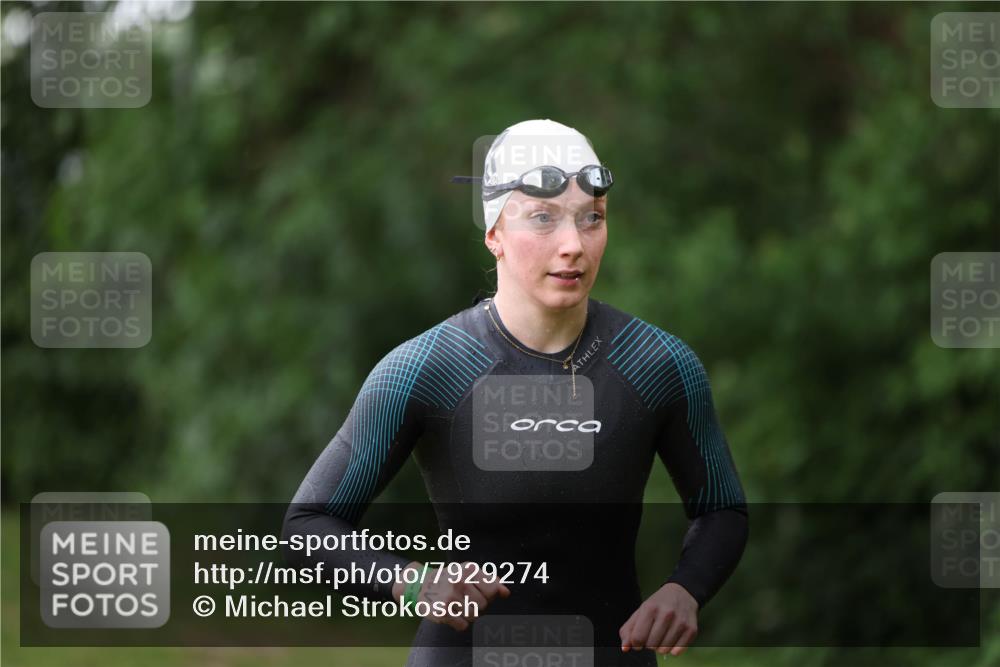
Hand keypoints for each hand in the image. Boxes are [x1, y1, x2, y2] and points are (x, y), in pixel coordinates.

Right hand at [393, 561, 510, 631]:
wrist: (419, 584)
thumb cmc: (448, 578)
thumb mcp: (468, 572)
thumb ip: (490, 580)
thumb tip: (506, 593)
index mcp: (468, 569)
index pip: (493, 590)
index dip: (488, 595)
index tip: (479, 593)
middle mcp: (459, 581)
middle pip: (484, 605)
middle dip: (477, 606)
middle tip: (464, 599)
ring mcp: (450, 597)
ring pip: (474, 616)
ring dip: (468, 615)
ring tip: (457, 606)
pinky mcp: (442, 612)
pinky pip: (463, 626)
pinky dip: (459, 623)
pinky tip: (451, 613)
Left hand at [619, 582, 698, 656]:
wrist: (682, 593)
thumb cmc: (659, 604)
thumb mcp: (640, 611)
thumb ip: (628, 630)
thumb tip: (625, 648)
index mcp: (650, 608)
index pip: (638, 638)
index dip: (636, 643)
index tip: (639, 640)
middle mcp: (666, 614)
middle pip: (651, 646)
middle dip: (649, 644)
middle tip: (652, 634)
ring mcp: (680, 622)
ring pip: (664, 650)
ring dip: (660, 647)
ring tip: (662, 635)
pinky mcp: (691, 630)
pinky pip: (677, 651)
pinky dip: (672, 649)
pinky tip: (672, 637)